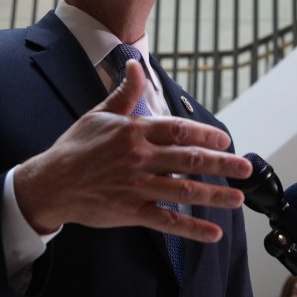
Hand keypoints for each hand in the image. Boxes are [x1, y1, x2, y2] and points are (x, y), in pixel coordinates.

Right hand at [13, 59, 251, 239]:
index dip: (205, 135)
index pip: (178, 130)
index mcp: (135, 132)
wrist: (50, 183)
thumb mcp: (99, 114)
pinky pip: (167, 221)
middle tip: (246, 169)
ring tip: (238, 199)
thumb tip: (136, 64)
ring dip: (215, 196)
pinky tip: (213, 233)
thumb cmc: (75, 147)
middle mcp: (140, 158)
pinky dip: (192, 229)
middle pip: (189, 160)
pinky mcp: (131, 212)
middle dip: (222, 165)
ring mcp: (137, 186)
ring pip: (184, 191)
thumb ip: (125, 92)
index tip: (225, 141)